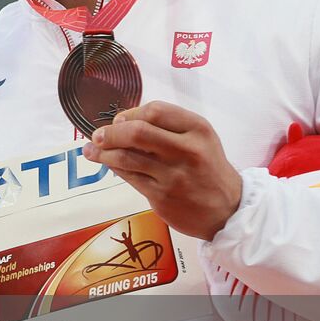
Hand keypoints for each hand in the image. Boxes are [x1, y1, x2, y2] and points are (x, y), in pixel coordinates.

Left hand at [82, 101, 242, 240]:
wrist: (228, 209)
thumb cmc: (206, 168)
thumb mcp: (198, 139)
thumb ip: (166, 127)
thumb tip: (120, 122)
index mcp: (197, 129)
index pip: (155, 111)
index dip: (130, 113)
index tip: (119, 120)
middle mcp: (187, 150)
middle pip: (137, 132)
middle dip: (110, 132)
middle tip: (97, 135)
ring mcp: (174, 175)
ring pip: (127, 158)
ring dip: (103, 152)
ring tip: (91, 150)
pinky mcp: (162, 196)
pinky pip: (129, 177)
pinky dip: (114, 168)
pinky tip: (107, 164)